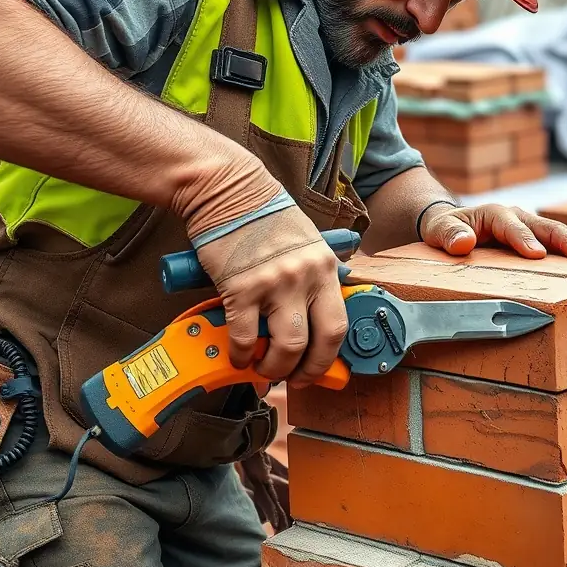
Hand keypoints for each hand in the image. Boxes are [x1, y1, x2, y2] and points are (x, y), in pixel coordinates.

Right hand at [193, 205, 348, 388]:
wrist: (227, 189)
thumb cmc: (264, 216)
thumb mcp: (306, 242)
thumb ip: (314, 276)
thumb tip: (313, 316)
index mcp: (326, 266)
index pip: (339, 325)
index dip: (329, 357)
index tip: (318, 369)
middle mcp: (306, 276)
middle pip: (318, 342)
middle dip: (305, 370)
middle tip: (292, 377)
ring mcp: (275, 282)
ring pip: (285, 347)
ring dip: (273, 368)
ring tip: (262, 367)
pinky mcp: (241, 286)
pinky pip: (243, 336)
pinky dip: (240, 354)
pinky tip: (237, 354)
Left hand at [419, 202, 566, 259]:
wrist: (451, 229)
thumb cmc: (445, 230)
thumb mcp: (438, 230)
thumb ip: (448, 235)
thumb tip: (462, 243)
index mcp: (495, 213)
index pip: (511, 225)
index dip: (524, 238)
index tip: (536, 254)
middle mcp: (518, 218)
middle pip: (546, 227)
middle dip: (566, 241)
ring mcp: (531, 230)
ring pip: (558, 236)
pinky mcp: (538, 243)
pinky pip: (558, 249)